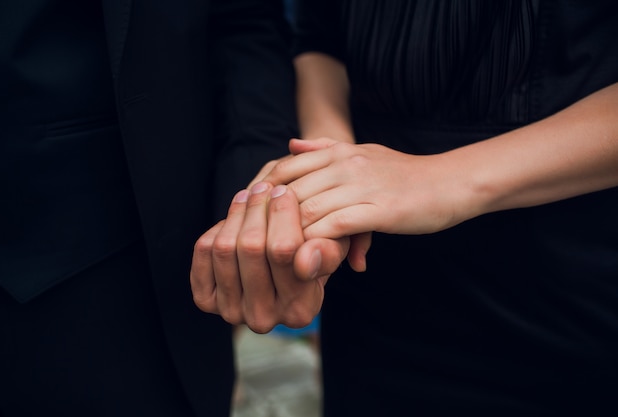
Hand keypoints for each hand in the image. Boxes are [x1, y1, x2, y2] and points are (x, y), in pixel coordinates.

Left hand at [190, 182, 348, 333]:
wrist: (280, 278)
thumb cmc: (311, 259)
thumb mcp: (331, 252)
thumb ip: (326, 251)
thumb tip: (306, 256)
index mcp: (299, 311)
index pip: (283, 250)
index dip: (281, 213)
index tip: (283, 190)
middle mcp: (264, 318)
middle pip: (251, 248)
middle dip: (257, 208)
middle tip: (264, 188)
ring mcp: (231, 312)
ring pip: (225, 249)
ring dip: (237, 214)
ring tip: (249, 195)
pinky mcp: (207, 301)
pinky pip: (204, 254)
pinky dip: (217, 229)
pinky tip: (234, 219)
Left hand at [263, 138, 471, 238]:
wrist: (450, 183)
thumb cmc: (404, 173)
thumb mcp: (362, 152)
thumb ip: (325, 148)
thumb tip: (290, 145)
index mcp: (338, 151)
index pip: (283, 168)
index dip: (262, 194)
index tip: (253, 220)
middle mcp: (345, 164)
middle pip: (289, 191)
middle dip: (270, 220)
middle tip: (257, 245)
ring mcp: (362, 186)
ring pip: (307, 210)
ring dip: (290, 236)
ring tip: (277, 257)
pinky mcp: (379, 210)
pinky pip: (335, 226)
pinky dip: (316, 243)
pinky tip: (308, 258)